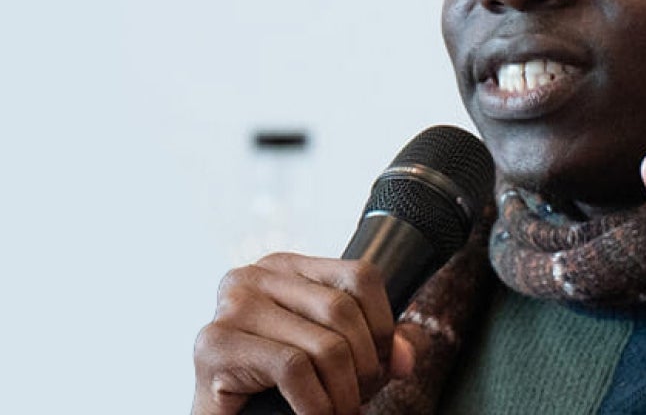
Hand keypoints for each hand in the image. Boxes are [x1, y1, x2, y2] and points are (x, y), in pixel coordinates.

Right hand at [191, 253, 415, 414]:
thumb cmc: (276, 388)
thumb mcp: (336, 357)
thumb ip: (379, 345)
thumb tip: (407, 356)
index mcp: (286, 268)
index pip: (361, 276)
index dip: (383, 325)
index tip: (380, 366)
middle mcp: (254, 276)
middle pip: (343, 311)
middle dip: (365, 366)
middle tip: (358, 399)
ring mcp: (231, 307)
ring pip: (324, 345)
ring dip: (344, 393)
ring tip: (340, 412)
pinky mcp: (214, 344)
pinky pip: (293, 369)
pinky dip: (316, 404)